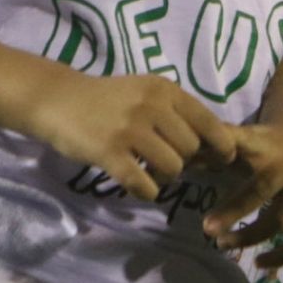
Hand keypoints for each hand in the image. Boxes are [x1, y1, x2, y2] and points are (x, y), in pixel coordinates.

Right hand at [29, 72, 233, 201]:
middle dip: (185, 162)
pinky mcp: (109, 152)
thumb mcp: (145, 91)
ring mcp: (129, 129)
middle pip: (191, 149)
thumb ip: (174, 110)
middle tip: (167, 163)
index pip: (208, 121)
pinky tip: (140, 187)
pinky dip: (147, 192)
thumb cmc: (108, 99)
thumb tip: (211, 140)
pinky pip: (143, 184)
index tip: (224, 159)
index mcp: (164, 90)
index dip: (221, 145)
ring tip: (151, 172)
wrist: (59, 100)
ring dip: (166, 178)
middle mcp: (151, 106)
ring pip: (172, 168)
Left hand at [203, 124, 282, 267]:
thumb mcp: (241, 138)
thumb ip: (208, 151)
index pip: (240, 144)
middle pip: (260, 190)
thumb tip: (167, 167)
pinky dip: (281, 256)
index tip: (195, 163)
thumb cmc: (264, 144)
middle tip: (206, 229)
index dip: (221, 152)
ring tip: (222, 244)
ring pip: (278, 220)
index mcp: (262, 146)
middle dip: (233, 211)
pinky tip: (258, 263)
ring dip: (248, 236)